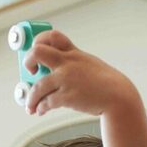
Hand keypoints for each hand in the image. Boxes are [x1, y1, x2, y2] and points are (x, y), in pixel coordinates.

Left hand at [23, 29, 137, 117]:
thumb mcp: (88, 63)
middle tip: (30, 72)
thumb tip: (54, 71)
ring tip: (31, 106)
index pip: (52, 36)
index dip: (39, 41)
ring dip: (31, 98)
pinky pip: (47, 102)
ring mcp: (66, 79)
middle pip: (37, 52)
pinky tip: (41, 110)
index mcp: (73, 53)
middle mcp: (68, 63)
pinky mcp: (67, 97)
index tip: (36, 53)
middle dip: (27, 62)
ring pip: (38, 86)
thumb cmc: (105, 83)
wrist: (118, 97)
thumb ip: (72, 63)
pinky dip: (41, 107)